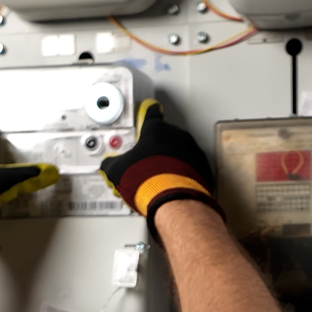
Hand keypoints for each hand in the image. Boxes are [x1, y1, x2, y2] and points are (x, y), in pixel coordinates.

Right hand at [99, 99, 222, 238]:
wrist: (172, 199)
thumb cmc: (146, 179)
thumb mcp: (118, 171)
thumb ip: (112, 163)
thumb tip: (108, 165)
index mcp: (155, 130)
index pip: (151, 114)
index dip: (148, 114)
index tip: (149, 112)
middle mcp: (177, 135)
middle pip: (167, 135)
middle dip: (158, 146)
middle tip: (149, 160)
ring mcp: (193, 150)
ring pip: (182, 150)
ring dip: (173, 159)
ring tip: (162, 175)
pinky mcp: (204, 168)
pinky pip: (193, 167)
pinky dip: (186, 172)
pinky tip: (175, 183)